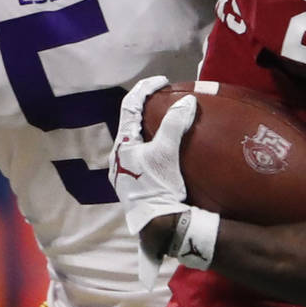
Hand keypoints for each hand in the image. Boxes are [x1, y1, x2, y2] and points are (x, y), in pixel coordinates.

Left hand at [110, 75, 195, 286]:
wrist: (159, 224)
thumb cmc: (158, 186)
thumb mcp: (166, 153)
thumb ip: (175, 125)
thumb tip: (187, 101)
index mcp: (122, 144)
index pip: (129, 106)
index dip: (145, 89)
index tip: (163, 81)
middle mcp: (118, 156)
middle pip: (130, 122)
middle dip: (146, 107)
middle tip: (166, 98)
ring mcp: (124, 171)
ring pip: (135, 139)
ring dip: (150, 126)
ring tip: (168, 119)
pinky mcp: (133, 182)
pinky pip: (141, 153)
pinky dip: (152, 142)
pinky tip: (166, 146)